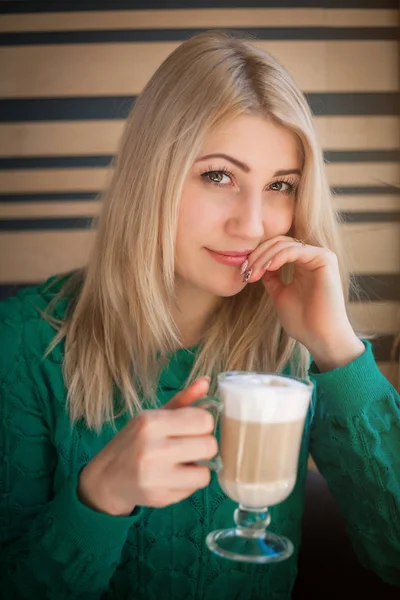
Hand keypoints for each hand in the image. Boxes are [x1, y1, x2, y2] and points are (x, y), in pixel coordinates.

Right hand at [77, 377, 216, 515]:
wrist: (107, 477)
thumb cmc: (134, 441)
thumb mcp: (154, 416)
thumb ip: (183, 401)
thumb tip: (206, 381)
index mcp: (151, 422)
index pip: (203, 420)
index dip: (204, 424)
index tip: (194, 427)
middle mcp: (152, 448)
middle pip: (209, 445)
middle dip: (204, 445)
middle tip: (190, 445)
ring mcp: (155, 476)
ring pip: (205, 472)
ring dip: (199, 467)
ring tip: (182, 462)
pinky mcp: (159, 497)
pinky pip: (194, 488)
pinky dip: (189, 482)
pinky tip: (173, 476)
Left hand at [243, 235, 363, 369]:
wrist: (320, 337)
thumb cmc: (302, 321)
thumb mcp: (279, 295)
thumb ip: (271, 278)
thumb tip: (258, 265)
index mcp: (303, 263)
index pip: (276, 248)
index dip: (257, 257)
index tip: (243, 273)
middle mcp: (312, 256)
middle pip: (278, 242)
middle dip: (257, 255)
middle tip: (245, 272)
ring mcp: (320, 256)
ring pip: (284, 245)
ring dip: (263, 258)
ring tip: (253, 273)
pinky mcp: (325, 259)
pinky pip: (295, 250)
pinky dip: (278, 257)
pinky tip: (267, 268)